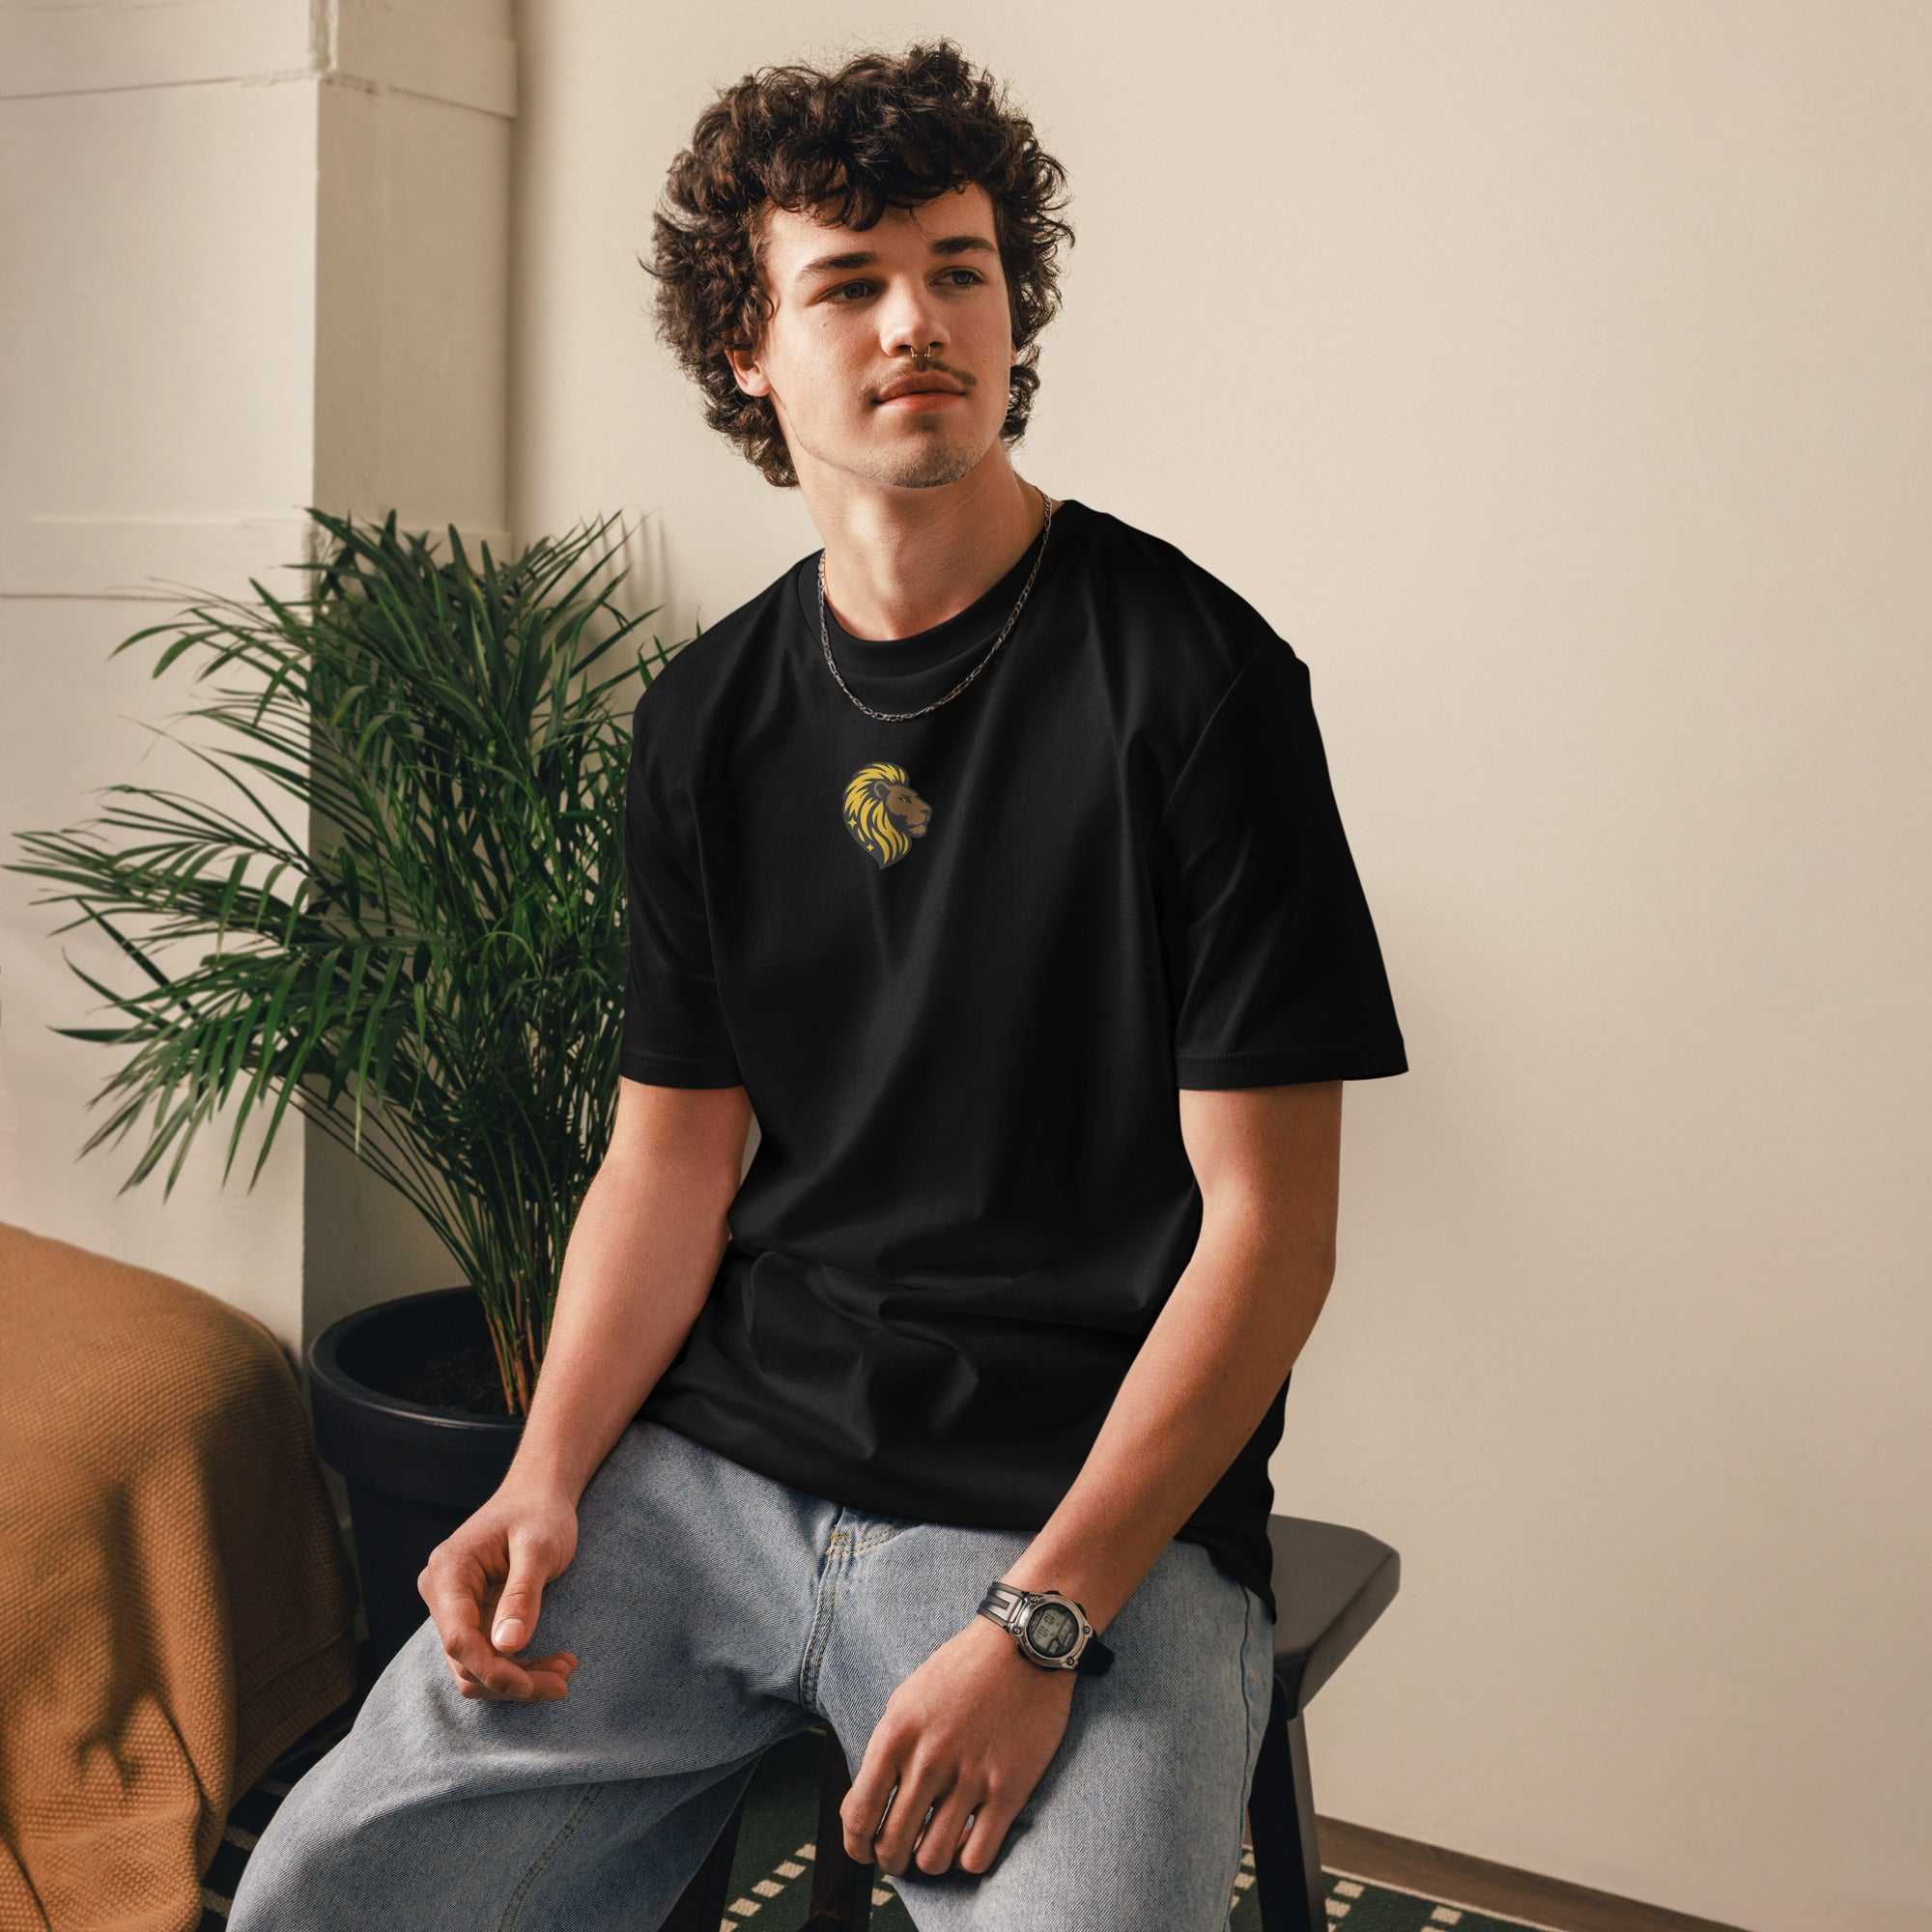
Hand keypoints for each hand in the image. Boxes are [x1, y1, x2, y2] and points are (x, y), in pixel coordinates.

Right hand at [416, 1480, 581, 1700]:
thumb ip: (522, 1594)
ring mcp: (453, 1608)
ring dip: (518, 1679)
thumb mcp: (539, 1547)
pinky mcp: (471, 1618)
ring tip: (565, 1671)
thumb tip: (507, 1648)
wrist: (538, 1494)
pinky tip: (553, 1664)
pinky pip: (486, 1657)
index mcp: (449, 1571)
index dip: (492, 1670)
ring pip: (474, 1667)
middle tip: (564, 1681)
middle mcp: (440, 1593)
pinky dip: (518, 1668)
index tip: (531, 1686)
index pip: (458, 1638)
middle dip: (512, 1681)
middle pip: (464, 1661)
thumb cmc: (540, 1512)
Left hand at [839, 1614, 1077, 1877]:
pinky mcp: (1009, 1789)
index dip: (856, 1846)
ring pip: (933, 1860)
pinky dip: (967, 1860)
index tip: (864, 1851)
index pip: (859, 1815)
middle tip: (899, 1856)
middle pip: (892, 1845)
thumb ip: (885, 1750)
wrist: (1023, 1644)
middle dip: (890, 1860)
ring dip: (928, 1862)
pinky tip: (969, 1840)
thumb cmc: (962, 1669)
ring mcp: (970, 1777)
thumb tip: (867, 1806)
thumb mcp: (907, 1698)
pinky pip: (977, 1857)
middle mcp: (929, 1760)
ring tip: (934, 1847)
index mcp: (897, 1734)